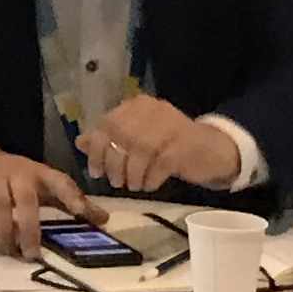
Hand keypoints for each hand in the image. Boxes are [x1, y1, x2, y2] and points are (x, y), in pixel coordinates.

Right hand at [0, 144, 92, 255]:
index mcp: (41, 173)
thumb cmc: (19, 180)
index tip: (82, 214)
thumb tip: (105, 220)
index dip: (72, 197)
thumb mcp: (46, 186)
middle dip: (29, 230)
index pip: (60, 182)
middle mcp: (18, 172)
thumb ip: (72, 201)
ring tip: (10, 252)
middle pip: (26, 201)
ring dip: (5, 234)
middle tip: (32, 254)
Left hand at [77, 93, 245, 193]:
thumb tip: (81, 142)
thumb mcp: (137, 140)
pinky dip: (151, 179)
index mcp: (138, 106)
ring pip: (140, 150)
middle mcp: (153, 110)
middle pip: (121, 136)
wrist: (211, 150)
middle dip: (114, 163)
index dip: (97, 150)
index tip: (95, 172)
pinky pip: (160, 164)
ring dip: (132, 174)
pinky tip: (151, 185)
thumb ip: (110, 139)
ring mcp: (170, 126)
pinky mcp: (184, 145)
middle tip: (116, 182)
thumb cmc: (168, 146)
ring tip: (134, 185)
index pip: (107, 124)